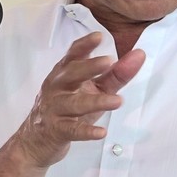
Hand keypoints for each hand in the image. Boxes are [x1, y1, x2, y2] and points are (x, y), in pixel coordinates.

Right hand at [15, 32, 144, 167]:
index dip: (85, 45)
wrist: (37, 139)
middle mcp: (57, 87)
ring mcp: (55, 109)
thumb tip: (139, 55)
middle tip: (109, 61)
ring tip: (117, 101)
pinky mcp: (57, 130)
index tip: (99, 36)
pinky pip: (72, 130)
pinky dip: (87, 132)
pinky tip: (101, 132)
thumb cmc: (68, 107)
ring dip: (95, 102)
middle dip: (89, 67)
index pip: (73, 55)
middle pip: (71, 74)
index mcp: (65, 72)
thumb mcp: (93, 88)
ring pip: (74, 103)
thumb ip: (116, 73)